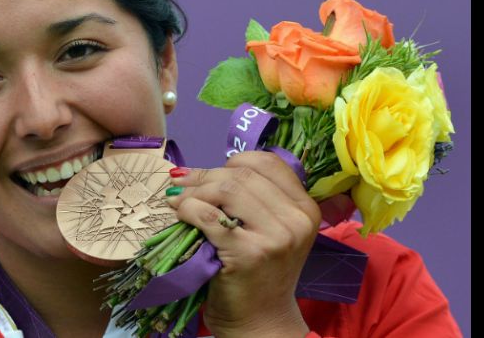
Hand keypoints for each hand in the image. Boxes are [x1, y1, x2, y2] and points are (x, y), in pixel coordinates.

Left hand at [166, 151, 321, 337]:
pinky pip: (209, 216)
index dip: (234, 161)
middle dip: (205, 176)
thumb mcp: (272, 231)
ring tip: (177, 199)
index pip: (268, 163)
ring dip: (194, 191)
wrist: (261, 322)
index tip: (212, 173)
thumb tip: (204, 169)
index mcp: (305, 208)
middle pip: (241, 175)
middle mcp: (296, 219)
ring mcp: (274, 237)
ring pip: (225, 190)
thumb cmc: (261, 274)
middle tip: (182, 184)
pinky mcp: (247, 254)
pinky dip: (188, 209)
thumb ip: (254, 199)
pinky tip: (180, 213)